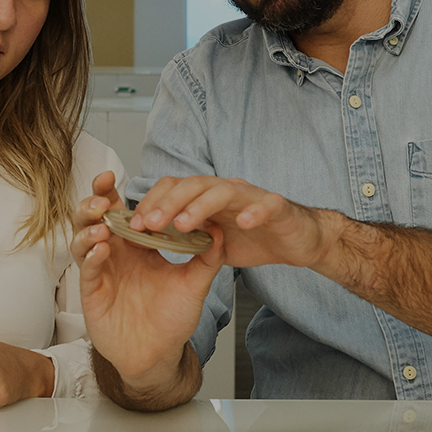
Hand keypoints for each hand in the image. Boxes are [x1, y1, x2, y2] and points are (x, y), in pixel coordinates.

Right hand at [75, 170, 224, 380]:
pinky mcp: (93, 292)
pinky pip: (88, 269)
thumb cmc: (171, 319)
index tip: (113, 177)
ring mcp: (101, 271)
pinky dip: (92, 256)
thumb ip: (206, 258)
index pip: (121, 211)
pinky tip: (102, 249)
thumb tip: (221, 230)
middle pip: (93, 219)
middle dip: (92, 203)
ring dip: (88, 227)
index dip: (111, 192)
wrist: (159, 354)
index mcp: (136, 245)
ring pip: (82, 239)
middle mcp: (115, 253)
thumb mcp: (194, 285)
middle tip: (101, 198)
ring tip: (103, 223)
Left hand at [127, 173, 335, 269]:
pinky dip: (255, 212)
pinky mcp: (279, 207)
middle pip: (192, 186)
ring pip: (223, 191)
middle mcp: (227, 191)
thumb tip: (152, 245)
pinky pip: (267, 205)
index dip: (152, 204)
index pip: (174, 190)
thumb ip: (189, 241)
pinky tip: (243, 223)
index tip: (133, 225)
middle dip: (168, 204)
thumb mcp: (215, 244)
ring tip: (182, 224)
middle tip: (149, 223)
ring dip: (200, 206)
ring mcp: (253, 196)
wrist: (298, 241)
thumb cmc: (256, 237)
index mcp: (209, 198)